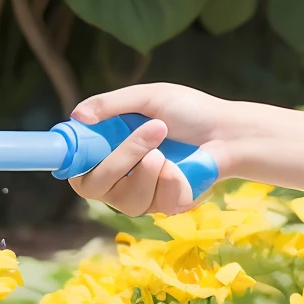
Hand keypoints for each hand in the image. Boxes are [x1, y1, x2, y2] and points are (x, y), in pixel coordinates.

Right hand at [67, 83, 237, 217]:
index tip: (88, 148)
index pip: (76, 168)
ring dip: (148, 172)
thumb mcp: (150, 98)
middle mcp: (119, 177)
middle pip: (94, 187)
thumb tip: (77, 115)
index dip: (74, 162)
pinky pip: (157, 205)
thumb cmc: (190, 111)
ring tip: (167, 150)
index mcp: (108, 149)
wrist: (229, 131)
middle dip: (122, 159)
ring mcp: (142, 194)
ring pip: (125, 200)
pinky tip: (182, 167)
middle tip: (153, 132)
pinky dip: (171, 182)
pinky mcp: (165, 206)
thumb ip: (111, 105)